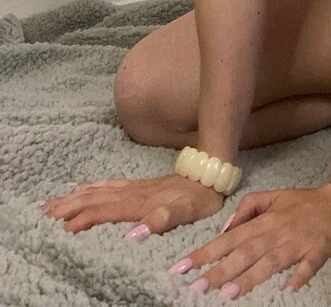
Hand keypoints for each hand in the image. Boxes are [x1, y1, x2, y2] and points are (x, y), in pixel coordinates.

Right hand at [38, 174, 223, 236]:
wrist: (210, 172)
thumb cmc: (200, 197)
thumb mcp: (187, 211)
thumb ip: (162, 220)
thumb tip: (134, 234)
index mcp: (140, 203)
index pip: (106, 211)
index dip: (84, 219)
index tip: (62, 229)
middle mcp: (133, 193)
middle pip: (95, 199)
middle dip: (69, 207)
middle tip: (43, 213)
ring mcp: (134, 187)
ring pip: (97, 191)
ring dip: (74, 197)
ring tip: (51, 202)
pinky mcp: (138, 185)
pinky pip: (108, 185)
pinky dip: (89, 186)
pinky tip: (78, 187)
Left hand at [168, 181, 330, 296]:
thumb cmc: (306, 202)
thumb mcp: (274, 196)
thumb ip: (248, 208)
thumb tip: (225, 229)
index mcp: (264, 220)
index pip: (228, 238)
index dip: (205, 253)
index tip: (181, 267)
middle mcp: (276, 231)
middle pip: (244, 253)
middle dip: (219, 271)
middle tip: (197, 287)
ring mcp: (297, 242)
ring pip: (269, 261)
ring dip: (249, 277)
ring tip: (228, 294)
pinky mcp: (317, 251)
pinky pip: (306, 266)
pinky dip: (298, 277)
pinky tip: (288, 289)